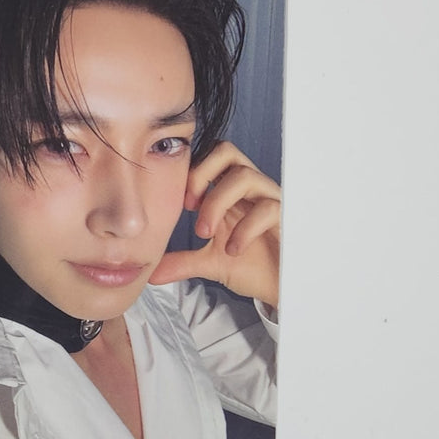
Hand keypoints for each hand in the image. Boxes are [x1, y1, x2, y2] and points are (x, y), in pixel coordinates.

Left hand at [149, 142, 280, 307]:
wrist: (279, 288)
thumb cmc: (251, 265)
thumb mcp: (209, 263)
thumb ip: (181, 263)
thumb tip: (151, 273)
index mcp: (230, 193)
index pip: (212, 156)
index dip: (192, 171)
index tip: (182, 203)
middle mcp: (249, 190)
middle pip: (227, 150)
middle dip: (202, 174)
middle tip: (191, 206)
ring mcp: (269, 200)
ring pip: (245, 176)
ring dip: (217, 203)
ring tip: (207, 234)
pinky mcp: (287, 218)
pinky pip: (268, 208)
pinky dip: (244, 229)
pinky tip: (233, 251)